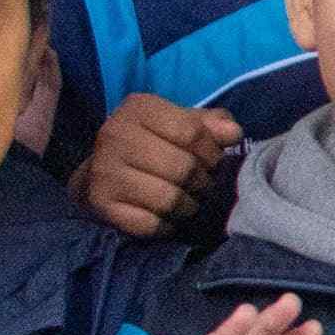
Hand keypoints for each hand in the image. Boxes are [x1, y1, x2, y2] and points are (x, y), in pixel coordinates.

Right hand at [79, 95, 240, 238]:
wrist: (101, 172)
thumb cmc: (152, 144)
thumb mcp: (181, 124)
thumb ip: (212, 125)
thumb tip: (232, 133)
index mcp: (138, 108)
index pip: (192, 133)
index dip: (211, 152)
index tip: (212, 160)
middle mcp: (115, 135)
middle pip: (183, 167)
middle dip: (202, 181)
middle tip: (201, 184)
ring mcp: (104, 170)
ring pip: (169, 199)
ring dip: (188, 206)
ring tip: (187, 200)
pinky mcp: (101, 203)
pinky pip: (151, 224)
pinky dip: (166, 225)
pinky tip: (165, 216)